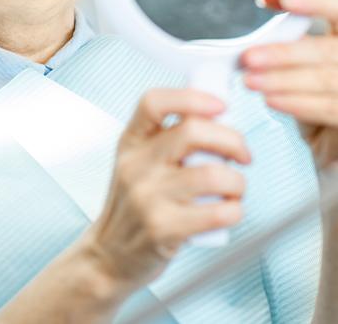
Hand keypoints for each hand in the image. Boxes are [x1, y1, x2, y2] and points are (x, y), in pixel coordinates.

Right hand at [83, 89, 249, 293]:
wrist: (109, 254)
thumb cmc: (134, 205)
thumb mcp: (137, 163)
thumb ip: (165, 139)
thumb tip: (216, 114)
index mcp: (130, 142)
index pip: (153, 102)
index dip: (192, 97)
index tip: (220, 106)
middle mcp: (136, 164)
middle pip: (192, 131)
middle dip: (233, 140)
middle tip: (242, 155)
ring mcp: (148, 196)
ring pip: (213, 174)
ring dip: (238, 182)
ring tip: (234, 190)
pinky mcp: (163, 228)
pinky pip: (217, 213)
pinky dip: (235, 211)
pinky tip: (228, 212)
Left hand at [242, 0, 337, 171]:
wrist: (335, 122)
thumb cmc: (323, 79)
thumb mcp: (312, 49)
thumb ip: (300, 29)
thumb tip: (270, 2)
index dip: (316, 1)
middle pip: (328, 51)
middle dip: (286, 54)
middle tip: (250, 57)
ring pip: (326, 80)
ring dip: (283, 81)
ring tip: (251, 80)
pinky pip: (329, 109)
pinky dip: (298, 104)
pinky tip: (271, 100)